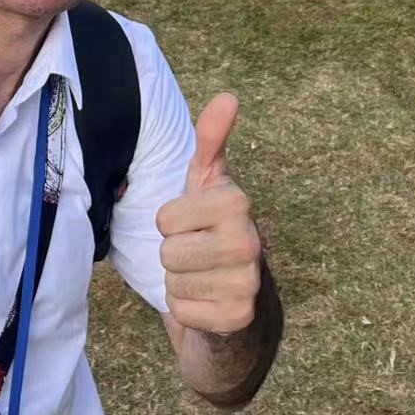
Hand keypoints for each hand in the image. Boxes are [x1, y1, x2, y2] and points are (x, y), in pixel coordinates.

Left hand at [157, 94, 261, 336]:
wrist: (237, 294)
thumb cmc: (212, 229)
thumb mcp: (207, 183)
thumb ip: (211, 140)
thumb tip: (228, 96)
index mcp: (237, 203)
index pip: (164, 218)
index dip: (170, 223)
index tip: (193, 223)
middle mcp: (249, 242)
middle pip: (166, 252)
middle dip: (173, 256)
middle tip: (197, 254)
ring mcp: (247, 283)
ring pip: (173, 283)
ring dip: (179, 282)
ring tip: (203, 275)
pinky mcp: (237, 318)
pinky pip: (182, 312)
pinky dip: (187, 310)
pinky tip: (207, 301)